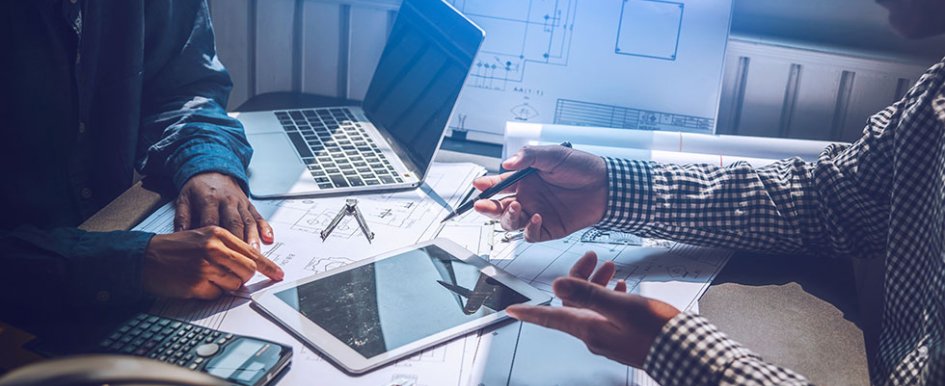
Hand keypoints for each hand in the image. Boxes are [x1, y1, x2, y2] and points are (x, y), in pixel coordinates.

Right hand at [142, 226, 284, 299]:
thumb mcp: (203, 236)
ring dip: (224, 284)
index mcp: (218, 234)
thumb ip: (228, 247)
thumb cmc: (174, 248)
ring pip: (234, 284)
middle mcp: (214, 249)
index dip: (268, 266)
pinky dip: (209, 292)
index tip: (278, 273)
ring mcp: (205, 267)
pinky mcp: (196, 284)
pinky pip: (217, 294)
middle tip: (227, 274)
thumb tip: (251, 263)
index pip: (252, 253)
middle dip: (242, 276)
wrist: (145, 257)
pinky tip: (196, 282)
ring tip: (205, 275)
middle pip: (248, 270)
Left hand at [176, 172, 272, 250]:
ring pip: (248, 222)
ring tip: (256, 253)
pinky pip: (259, 217)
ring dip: (253, 238)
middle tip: (239, 260)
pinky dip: (265, 228)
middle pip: (234, 223)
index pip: (212, 222)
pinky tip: (269, 238)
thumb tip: (179, 238)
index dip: (214, 240)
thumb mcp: (184, 200)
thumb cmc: (198, 189)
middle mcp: (227, 201)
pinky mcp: (249, 205)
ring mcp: (240, 203)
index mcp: (209, 200)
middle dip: (238, 242)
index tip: (215, 257)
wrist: (213, 169)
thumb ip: (182, 219)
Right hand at [473, 145, 606, 241]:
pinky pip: (531, 234)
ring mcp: (537, 214)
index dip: (487, 185)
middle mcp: (529, 198)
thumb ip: (527, 157)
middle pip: (499, 207)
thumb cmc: (581, 167)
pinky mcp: (548, 228)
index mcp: (525, 180)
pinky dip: (529, 229)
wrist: (606, 185)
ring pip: (511, 223)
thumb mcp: (552, 155)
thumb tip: (507, 162)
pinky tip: (536, 217)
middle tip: (482, 206)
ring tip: (514, 207)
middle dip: (488, 207)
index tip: (478, 184)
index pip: (500, 184)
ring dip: (507, 217)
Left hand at [505, 251, 678, 367]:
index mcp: (589, 328)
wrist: (687, 354)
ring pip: (592, 305)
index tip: (510, 309)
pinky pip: (607, 313)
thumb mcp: (622, 307)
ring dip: (597, 284)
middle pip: (573, 303)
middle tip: (593, 257)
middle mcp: (595, 335)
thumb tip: (557, 284)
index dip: (529, 311)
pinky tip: (621, 287)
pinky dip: (610, 296)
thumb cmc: (657, 332)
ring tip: (611, 267)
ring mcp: (610, 337)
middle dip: (579, 277)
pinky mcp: (624, 337)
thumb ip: (589, 294)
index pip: (550, 317)